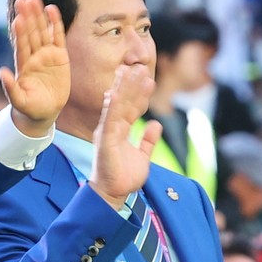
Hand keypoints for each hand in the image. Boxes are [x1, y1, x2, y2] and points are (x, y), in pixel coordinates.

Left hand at [0, 0, 70, 135]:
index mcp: (23, 66)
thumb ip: (10, 87)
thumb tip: (1, 72)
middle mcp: (34, 56)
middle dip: (28, 17)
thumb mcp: (18, 101)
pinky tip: (52, 9)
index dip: (20, 32)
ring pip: (42, 31)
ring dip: (39, 16)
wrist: (43, 112)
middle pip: (31, 33)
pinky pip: (58, 37)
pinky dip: (55, 23)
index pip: (21, 45)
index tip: (18, 19)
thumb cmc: (29, 108)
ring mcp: (46, 55)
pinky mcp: (60, 57)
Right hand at [89, 60, 158, 209]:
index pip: (131, 109)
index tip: (149, 80)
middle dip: (132, 85)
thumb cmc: (123, 177)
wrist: (113, 194)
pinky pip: (110, 118)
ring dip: (125, 88)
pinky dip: (113, 104)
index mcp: (120, 131)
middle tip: (141, 67)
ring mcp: (107, 132)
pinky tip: (116, 92)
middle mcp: (112, 128)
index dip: (140, 95)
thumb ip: (148, 141)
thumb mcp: (142, 156)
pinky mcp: (105, 139)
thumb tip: (156, 125)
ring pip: (117, 105)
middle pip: (124, 102)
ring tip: (134, 71)